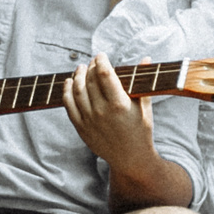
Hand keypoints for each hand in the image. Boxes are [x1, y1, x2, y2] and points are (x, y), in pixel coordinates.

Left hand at [61, 53, 157, 167]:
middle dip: (90, 67)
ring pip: (77, 90)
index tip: (101, 56)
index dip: (101, 61)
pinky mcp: (81, 127)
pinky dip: (67, 91)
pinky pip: (68, 105)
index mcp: (119, 105)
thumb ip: (142, 82)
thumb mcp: (144, 106)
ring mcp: (89, 120)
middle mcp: (102, 112)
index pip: (104, 74)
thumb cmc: (141, 131)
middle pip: (90, 80)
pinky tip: (70, 82)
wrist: (130, 158)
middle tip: (93, 61)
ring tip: (81, 68)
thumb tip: (146, 58)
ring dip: (78, 75)